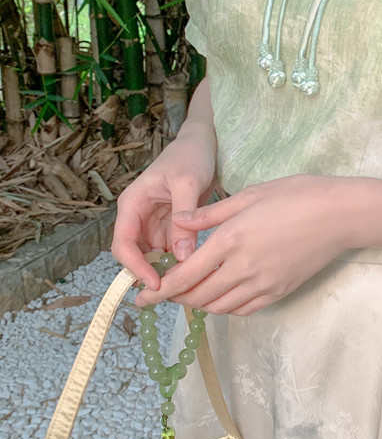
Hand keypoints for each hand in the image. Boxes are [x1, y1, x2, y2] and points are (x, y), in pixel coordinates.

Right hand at [111, 132, 217, 290]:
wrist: (201, 145)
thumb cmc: (190, 157)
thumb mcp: (188, 184)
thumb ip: (183, 219)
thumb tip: (181, 256)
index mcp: (132, 204)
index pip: (123, 243)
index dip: (134, 266)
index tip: (155, 283)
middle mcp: (138, 217)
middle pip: (133, 255)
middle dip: (148, 274)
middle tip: (173, 292)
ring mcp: (153, 224)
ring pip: (152, 257)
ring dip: (164, 272)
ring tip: (186, 286)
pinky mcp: (168, 228)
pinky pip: (168, 252)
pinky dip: (177, 264)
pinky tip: (193, 273)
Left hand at [133, 173, 361, 316]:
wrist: (341, 215)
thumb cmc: (296, 195)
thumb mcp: (248, 195)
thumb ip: (208, 214)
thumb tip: (177, 223)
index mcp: (230, 241)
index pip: (183, 276)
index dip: (158, 291)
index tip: (140, 296)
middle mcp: (243, 268)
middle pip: (197, 297)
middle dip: (174, 300)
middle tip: (160, 295)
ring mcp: (263, 283)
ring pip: (218, 307)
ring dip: (198, 304)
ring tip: (187, 294)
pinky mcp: (279, 290)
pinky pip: (243, 309)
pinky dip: (224, 306)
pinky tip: (220, 295)